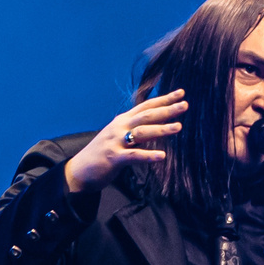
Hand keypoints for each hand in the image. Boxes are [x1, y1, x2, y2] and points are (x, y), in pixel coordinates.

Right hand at [64, 91, 185, 193]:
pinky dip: (149, 156)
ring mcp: (115, 142)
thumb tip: (157, 126)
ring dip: (161, 129)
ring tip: (178, 127)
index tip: (181, 93)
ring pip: (142, 132)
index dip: (163, 99)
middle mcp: (119, 127)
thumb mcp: (119, 137)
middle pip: (146, 116)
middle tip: (185, 105)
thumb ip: (136, 130)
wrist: (79, 170)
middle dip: (166, 110)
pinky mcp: (113, 158)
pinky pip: (134, 156)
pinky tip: (163, 156)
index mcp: (122, 121)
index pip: (146, 106)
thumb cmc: (103, 154)